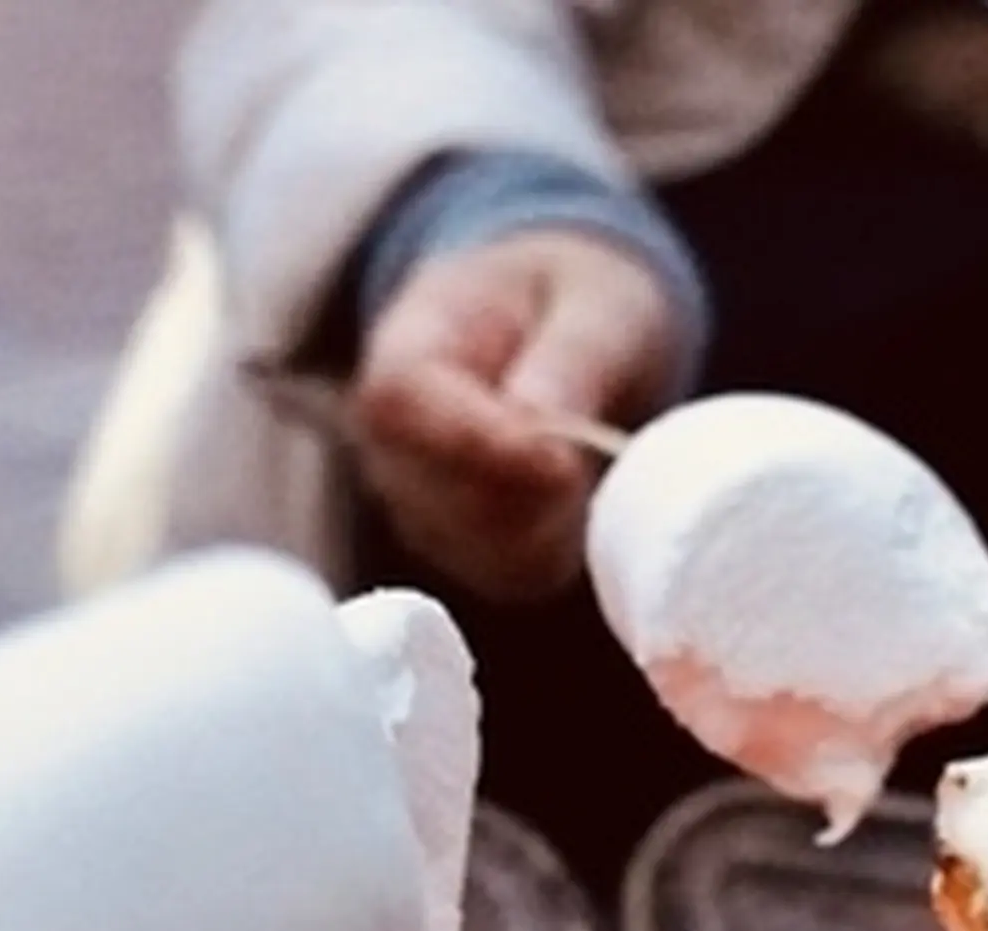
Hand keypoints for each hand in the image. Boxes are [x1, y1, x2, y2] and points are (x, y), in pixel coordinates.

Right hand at [348, 227, 685, 600]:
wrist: (562, 329)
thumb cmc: (572, 302)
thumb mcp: (595, 299)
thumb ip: (572, 354)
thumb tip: (540, 422)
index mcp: (404, 350)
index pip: (398, 407)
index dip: (472, 442)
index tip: (559, 461)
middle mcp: (392, 443)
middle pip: (437, 496)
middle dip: (529, 494)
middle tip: (593, 459)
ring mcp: (423, 507)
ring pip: (480, 547)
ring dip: (555, 522)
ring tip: (591, 463)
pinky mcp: (471, 553)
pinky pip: (517, 574)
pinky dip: (566, 545)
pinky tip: (585, 498)